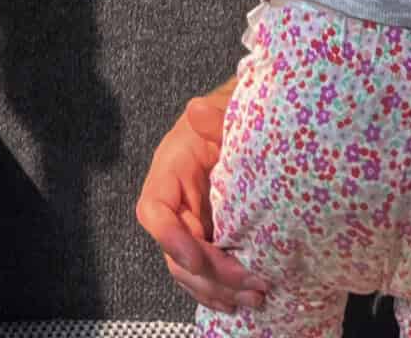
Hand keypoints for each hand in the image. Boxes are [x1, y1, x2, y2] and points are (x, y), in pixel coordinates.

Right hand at [135, 88, 269, 313]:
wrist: (242, 130)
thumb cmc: (227, 121)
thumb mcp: (222, 116)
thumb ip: (213, 117)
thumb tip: (197, 110)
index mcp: (170, 173)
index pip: (155, 211)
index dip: (171, 238)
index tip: (197, 259)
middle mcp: (173, 206)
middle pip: (176, 253)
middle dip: (210, 275)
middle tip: (250, 284)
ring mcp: (188, 227)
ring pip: (189, 271)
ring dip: (218, 291)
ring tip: (255, 297)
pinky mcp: (206, 241)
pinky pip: (203, 274)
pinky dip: (220, 292)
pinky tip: (243, 301)